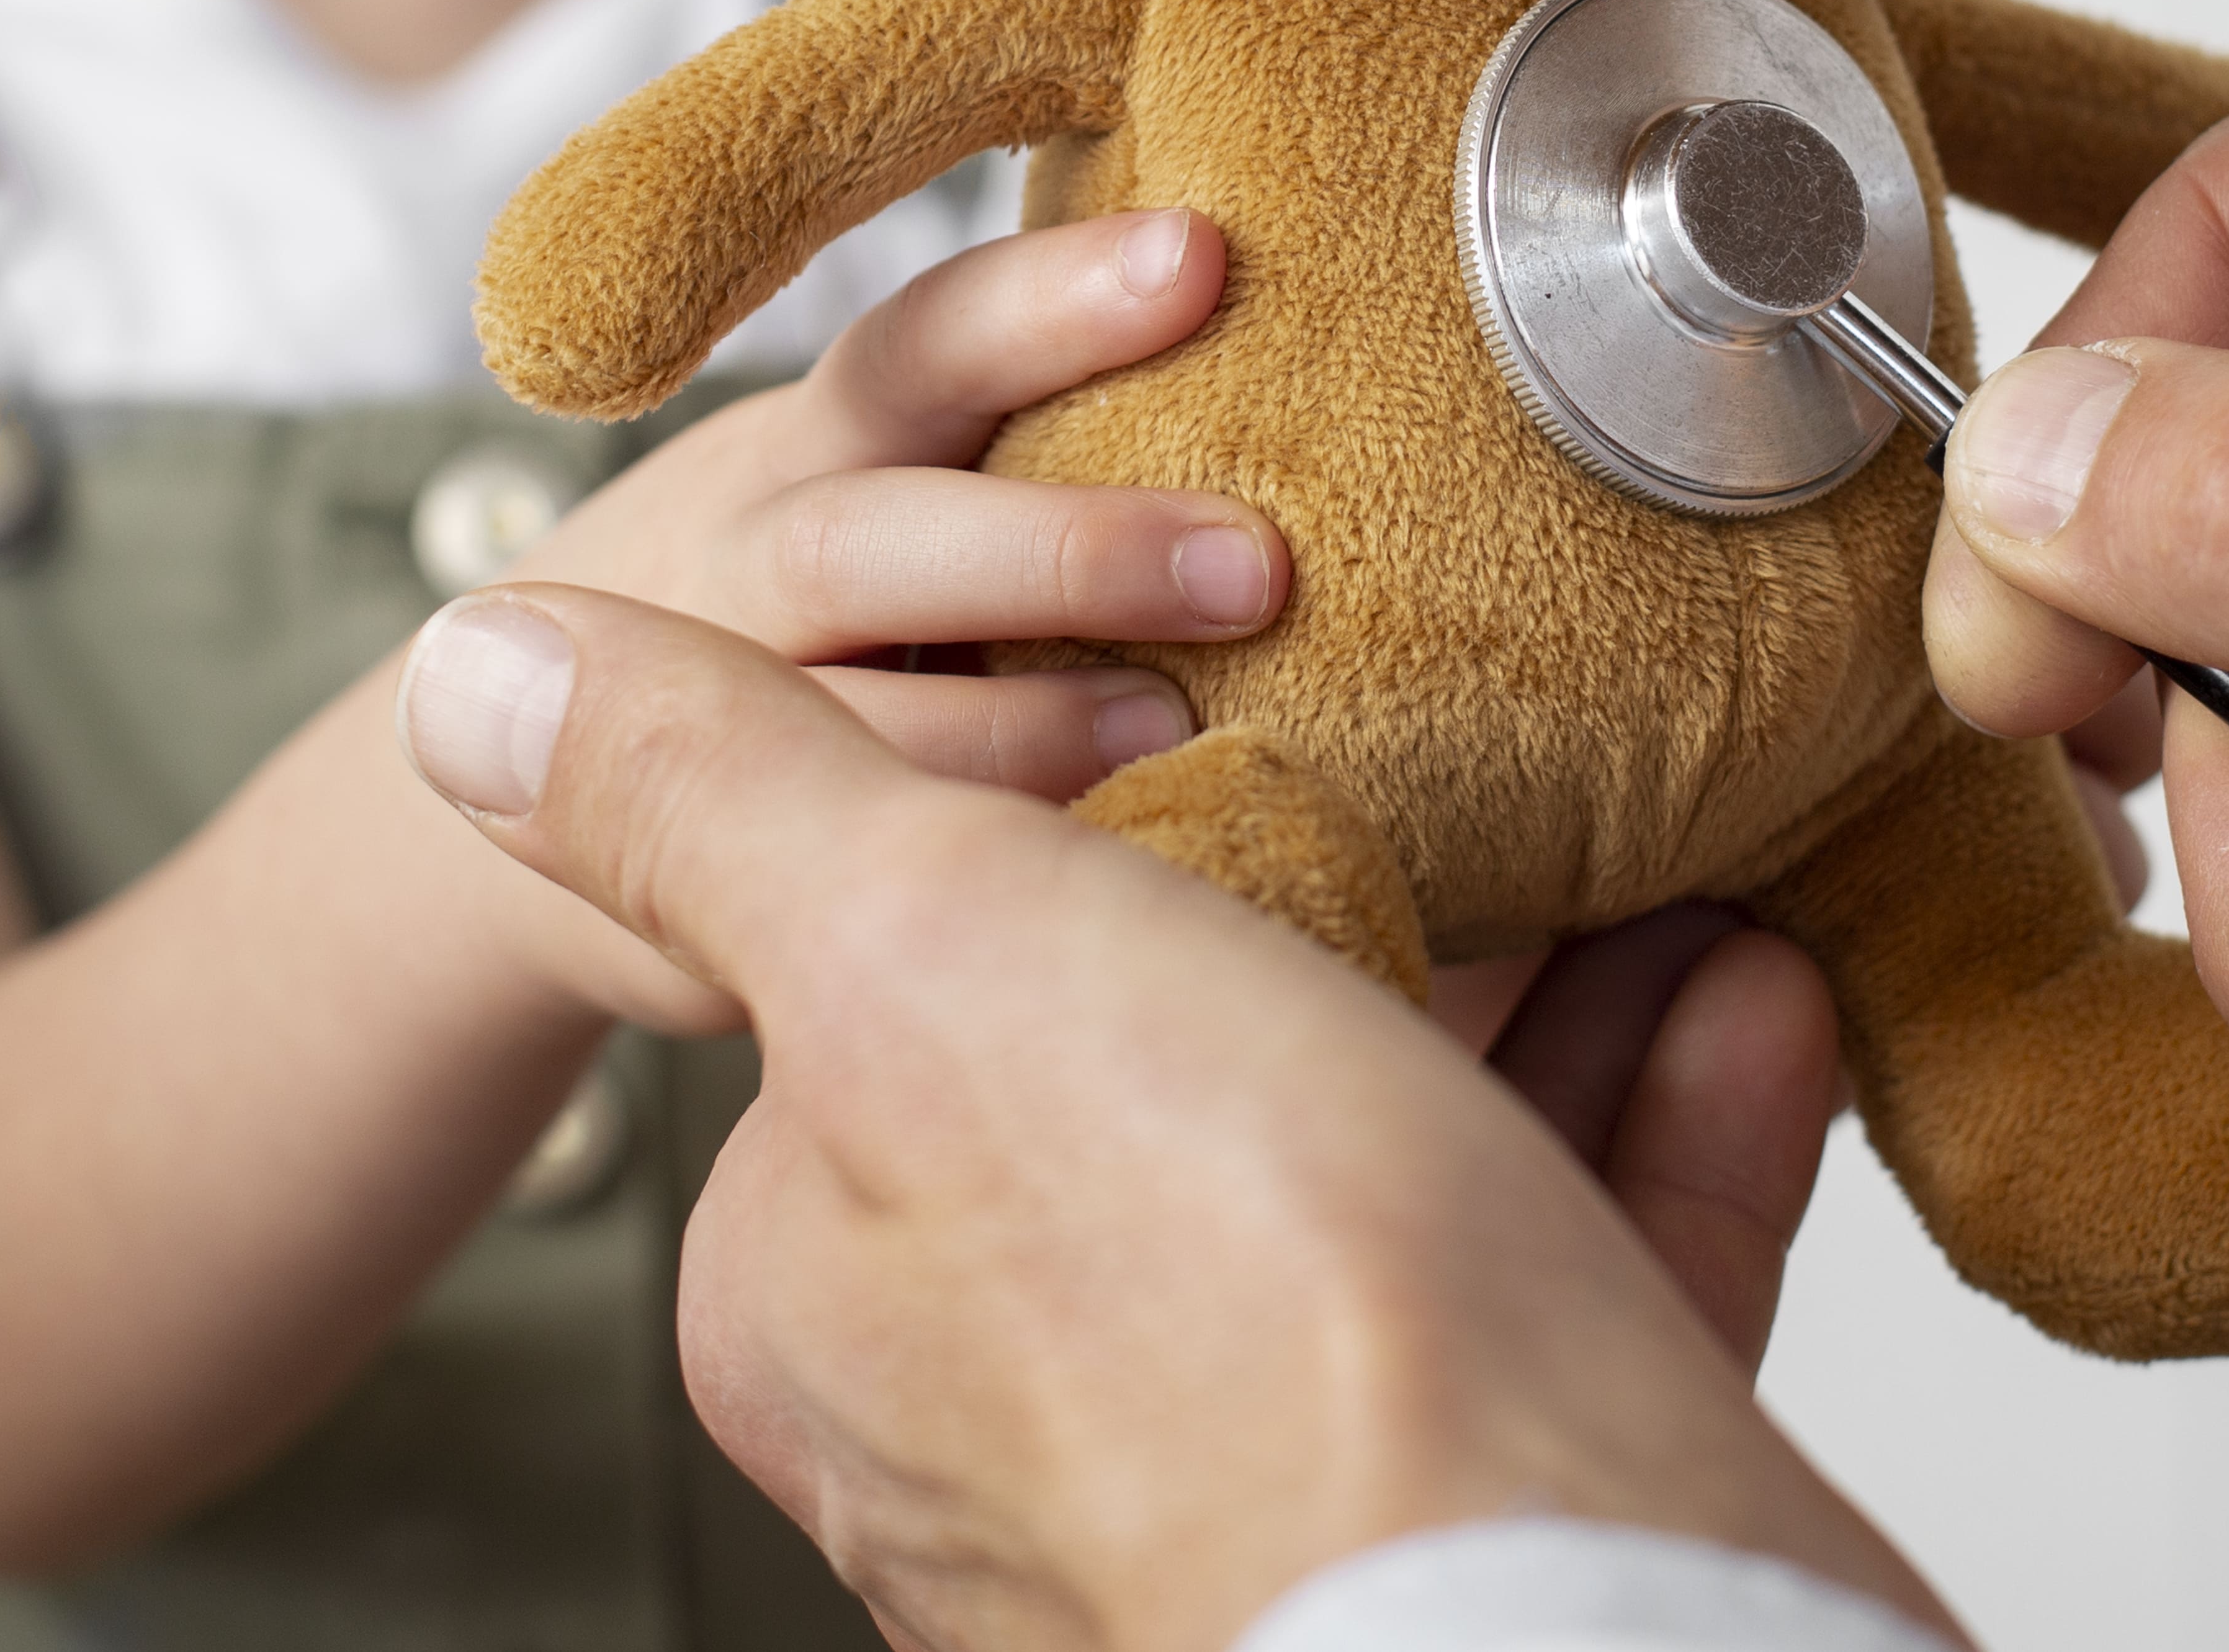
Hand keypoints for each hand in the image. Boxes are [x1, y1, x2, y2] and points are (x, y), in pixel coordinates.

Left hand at [401, 587, 1939, 1651]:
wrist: (1552, 1648)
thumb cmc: (1247, 1326)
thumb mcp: (919, 949)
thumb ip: (717, 799)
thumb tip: (485, 677)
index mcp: (849, 1279)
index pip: (944, 972)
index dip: (1102, 802)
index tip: (1237, 674)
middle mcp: (1034, 1402)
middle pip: (1200, 1054)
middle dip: (1367, 885)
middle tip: (1494, 736)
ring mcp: (1278, 1468)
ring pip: (1416, 1158)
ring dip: (1548, 977)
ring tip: (1655, 825)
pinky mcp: (1501, 1497)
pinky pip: (1587, 1265)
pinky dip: (1667, 1107)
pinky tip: (1742, 986)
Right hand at [414, 210, 1289, 1028]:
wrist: (506, 760)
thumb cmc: (801, 590)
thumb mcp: (868, 471)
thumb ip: (1017, 428)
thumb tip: (1268, 319)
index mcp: (823, 442)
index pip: (927, 341)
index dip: (1057, 296)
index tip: (1203, 253)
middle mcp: (756, 559)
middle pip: (880, 533)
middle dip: (1068, 547)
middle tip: (1258, 563)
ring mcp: (716, 719)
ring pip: (851, 721)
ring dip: (1021, 733)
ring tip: (1186, 736)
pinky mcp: (703, 878)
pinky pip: (835, 875)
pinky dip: (967, 869)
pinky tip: (1115, 881)